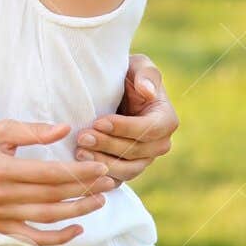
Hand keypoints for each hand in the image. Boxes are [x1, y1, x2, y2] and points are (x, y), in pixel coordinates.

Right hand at [0, 120, 119, 245]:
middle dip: (84, 190)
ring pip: (46, 217)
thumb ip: (34, 131)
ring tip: (100, 201)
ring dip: (77, 211)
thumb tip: (66, 129)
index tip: (101, 167)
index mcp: (0, 168)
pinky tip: (78, 229)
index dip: (77, 173)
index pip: (48, 174)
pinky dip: (57, 238)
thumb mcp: (1, 130)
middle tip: (109, 182)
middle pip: (51, 196)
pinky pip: (33, 238)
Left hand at [76, 53, 178, 181]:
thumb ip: (146, 75)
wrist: (113, 91)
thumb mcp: (138, 65)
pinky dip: (100, 178)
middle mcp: (159, 144)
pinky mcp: (127, 169)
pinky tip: (81, 169)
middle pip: (136, 152)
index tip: (99, 122)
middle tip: (82, 136)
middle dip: (108, 145)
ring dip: (102, 163)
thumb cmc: (127, 74)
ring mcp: (144, 160)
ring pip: (126, 170)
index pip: (148, 130)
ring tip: (79, 152)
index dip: (124, 128)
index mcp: (166, 120)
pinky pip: (117, 180)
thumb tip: (148, 92)